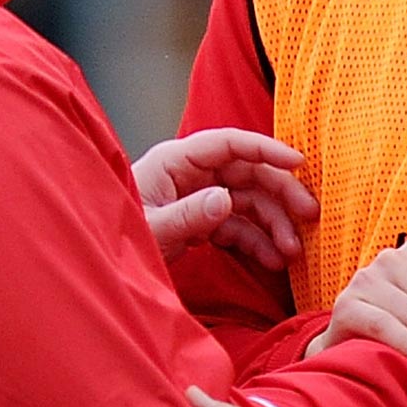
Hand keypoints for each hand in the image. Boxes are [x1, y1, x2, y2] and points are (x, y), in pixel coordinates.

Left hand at [132, 128, 317, 269]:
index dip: (266, 148)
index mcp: (176, 162)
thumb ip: (187, 216)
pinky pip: (237, 227)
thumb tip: (226, 200)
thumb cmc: (114, 236)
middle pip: (247, 173)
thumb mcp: (150, 230)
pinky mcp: (200, 221)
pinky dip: (257, 243)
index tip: (298, 162)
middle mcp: (190, 175)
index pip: (228, 144)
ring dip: (273, 225)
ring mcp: (197, 198)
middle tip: (309, 216)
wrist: (96, 262)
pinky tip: (273, 261)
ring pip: (248, 203)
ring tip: (290, 253)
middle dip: (280, 195)